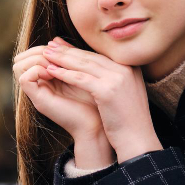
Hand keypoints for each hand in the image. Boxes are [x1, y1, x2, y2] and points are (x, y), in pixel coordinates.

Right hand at [13, 37, 103, 139]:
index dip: (44, 47)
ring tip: (56, 67)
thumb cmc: (93, 98)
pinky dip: (37, 70)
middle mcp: (38, 84)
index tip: (65, 53)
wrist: (97, 122)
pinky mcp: (37, 100)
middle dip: (39, 51)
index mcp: (45, 77)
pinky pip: (24, 77)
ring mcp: (36, 92)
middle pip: (21, 58)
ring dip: (38, 60)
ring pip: (19, 65)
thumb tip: (55, 38)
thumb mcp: (79, 71)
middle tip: (58, 59)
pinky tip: (53, 74)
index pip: (31, 53)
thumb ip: (68, 56)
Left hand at [42, 44, 162, 161]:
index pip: (99, 55)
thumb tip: (97, 71)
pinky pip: (80, 79)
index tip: (62, 45)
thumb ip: (116, 79)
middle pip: (90, 57)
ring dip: (62, 59)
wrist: (138, 139)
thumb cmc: (129, 120)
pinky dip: (64, 74)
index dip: (78, 50)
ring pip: (83, 65)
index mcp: (130, 67)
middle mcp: (125, 69)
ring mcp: (117, 78)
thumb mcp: (126, 93)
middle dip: (68, 50)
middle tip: (51, 45)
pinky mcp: (107, 90)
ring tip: (46, 54)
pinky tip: (51, 70)